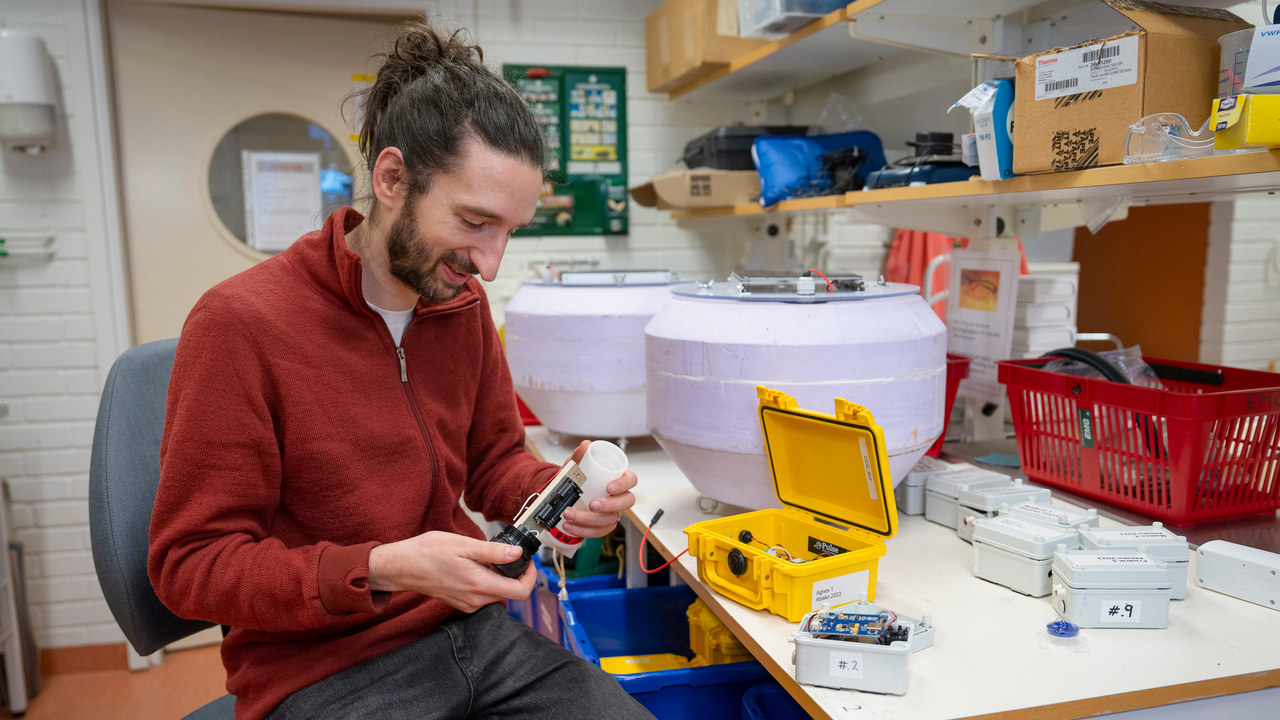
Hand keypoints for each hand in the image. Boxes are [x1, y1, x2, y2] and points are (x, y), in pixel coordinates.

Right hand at [367, 531, 535, 612]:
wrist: (402, 567)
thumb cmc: (427, 553)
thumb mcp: (462, 545)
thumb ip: (492, 552)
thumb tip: (517, 554)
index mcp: (479, 585)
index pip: (520, 592)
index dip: (530, 576)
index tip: (527, 562)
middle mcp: (475, 600)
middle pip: (510, 593)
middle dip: (516, 575)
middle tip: (509, 555)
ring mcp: (467, 604)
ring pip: (497, 594)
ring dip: (500, 578)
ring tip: (487, 559)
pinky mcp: (461, 603)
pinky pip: (483, 596)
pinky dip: (487, 582)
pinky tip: (475, 567)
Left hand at [559, 440, 637, 538]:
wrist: (565, 495)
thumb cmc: (578, 479)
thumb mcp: (576, 465)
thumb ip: (580, 455)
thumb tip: (585, 445)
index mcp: (618, 480)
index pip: (631, 480)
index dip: (623, 484)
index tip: (609, 487)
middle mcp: (619, 497)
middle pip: (626, 503)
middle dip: (610, 505)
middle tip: (592, 504)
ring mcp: (613, 513)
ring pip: (610, 520)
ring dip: (589, 520)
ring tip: (569, 514)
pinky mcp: (603, 526)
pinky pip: (599, 532)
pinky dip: (583, 531)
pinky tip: (570, 526)